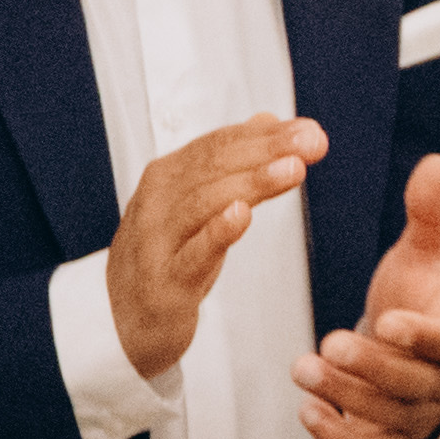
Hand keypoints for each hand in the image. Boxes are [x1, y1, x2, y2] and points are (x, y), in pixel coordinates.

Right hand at [105, 114, 324, 381]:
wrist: (128, 318)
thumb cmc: (168, 256)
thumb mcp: (200, 204)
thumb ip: (232, 163)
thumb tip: (266, 120)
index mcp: (168, 176)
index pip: (218, 145)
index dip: (264, 135)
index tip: (308, 130)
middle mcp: (158, 201)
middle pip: (214, 166)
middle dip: (267, 151)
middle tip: (310, 141)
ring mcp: (157, 240)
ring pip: (205, 203)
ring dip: (252, 183)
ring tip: (292, 169)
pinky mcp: (166, 282)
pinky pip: (192, 254)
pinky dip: (217, 232)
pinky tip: (242, 215)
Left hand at [293, 155, 439, 438]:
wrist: (422, 350)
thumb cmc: (423, 295)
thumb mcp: (428, 252)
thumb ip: (430, 212)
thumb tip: (437, 163)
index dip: (420, 335)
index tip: (388, 322)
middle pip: (411, 383)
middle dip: (369, 367)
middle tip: (328, 345)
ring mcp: (417, 414)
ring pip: (387, 415)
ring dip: (344, 396)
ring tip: (303, 368)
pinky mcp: (390, 438)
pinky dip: (340, 438)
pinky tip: (308, 411)